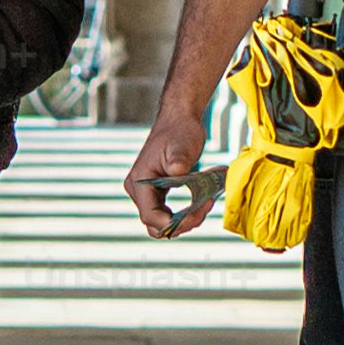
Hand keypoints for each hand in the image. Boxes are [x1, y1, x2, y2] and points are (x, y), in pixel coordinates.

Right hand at [125, 106, 209, 234]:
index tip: (196, 215)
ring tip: (205, 204)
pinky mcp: (156, 192)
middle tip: (204, 209)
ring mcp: (146, 192)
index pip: (150, 216)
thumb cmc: (179, 131)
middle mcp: (138, 190)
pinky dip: (183, 213)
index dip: (173, 223)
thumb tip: (177, 173)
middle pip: (155, 224)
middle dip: (181, 224)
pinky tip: (200, 203)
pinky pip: (166, 213)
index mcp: (138, 182)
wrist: (179, 119)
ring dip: (184, 220)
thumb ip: (178, 162)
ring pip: (162, 222)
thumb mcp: (182, 147)